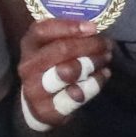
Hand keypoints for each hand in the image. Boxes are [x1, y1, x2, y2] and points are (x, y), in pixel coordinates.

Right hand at [18, 19, 110, 133]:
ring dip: (93, 63)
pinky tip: (103, 75)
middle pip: (61, 50)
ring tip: (106, 58)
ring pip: (68, 72)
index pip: (43, 30)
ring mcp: (34, 89)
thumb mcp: (52, 46)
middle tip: (107, 44)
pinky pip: (77, 94)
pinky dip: (95, 83)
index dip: (69, 26)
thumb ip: (67, 36)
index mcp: (29, 44)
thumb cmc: (52, 66)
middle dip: (89, 45)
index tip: (93, 27)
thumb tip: (93, 27)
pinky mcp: (46, 109)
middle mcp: (28, 66)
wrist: (39, 105)